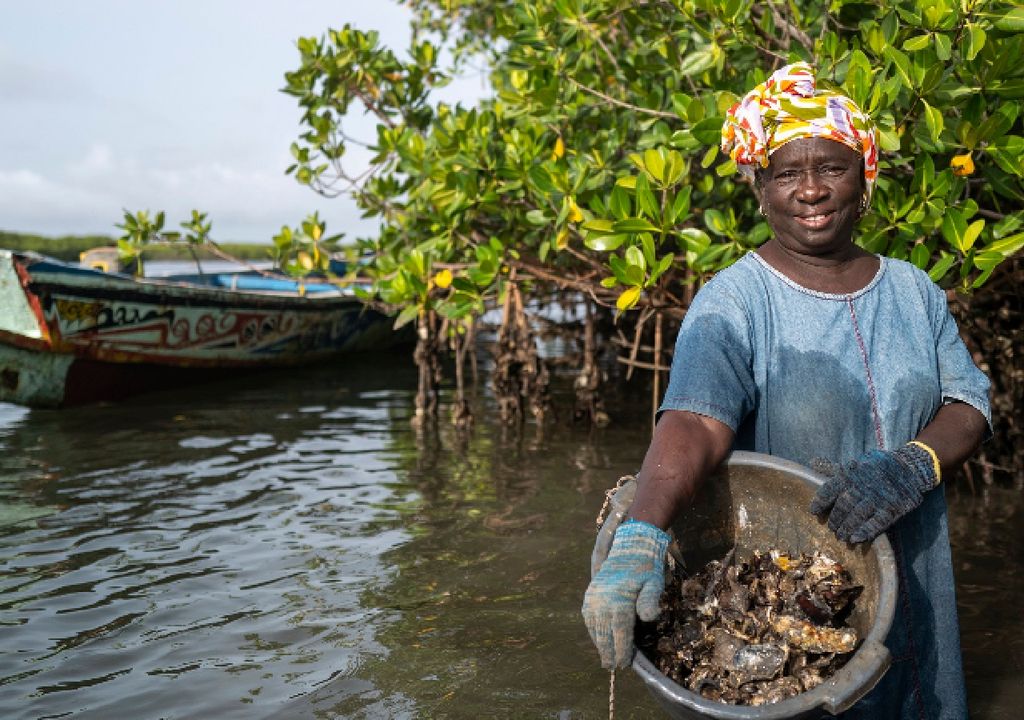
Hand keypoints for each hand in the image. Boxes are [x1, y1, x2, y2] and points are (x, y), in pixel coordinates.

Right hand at [582, 519, 669, 667]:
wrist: (629, 546)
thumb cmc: (645, 567)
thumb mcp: (654, 583)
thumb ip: (650, 601)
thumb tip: (649, 618)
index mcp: (619, 601)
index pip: (619, 634)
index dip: (622, 651)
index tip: (625, 664)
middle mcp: (602, 601)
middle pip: (604, 634)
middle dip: (608, 652)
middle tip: (612, 667)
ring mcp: (593, 597)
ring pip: (594, 627)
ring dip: (599, 643)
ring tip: (605, 657)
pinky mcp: (589, 594)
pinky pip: (588, 617)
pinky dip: (593, 630)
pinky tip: (598, 637)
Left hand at [810, 443, 938, 542]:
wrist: (909, 468)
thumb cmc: (876, 467)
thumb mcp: (855, 464)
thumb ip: (833, 468)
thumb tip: (812, 463)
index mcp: (851, 474)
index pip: (830, 489)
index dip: (820, 501)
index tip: (813, 511)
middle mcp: (862, 486)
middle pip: (843, 506)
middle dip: (835, 519)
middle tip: (832, 529)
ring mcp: (878, 498)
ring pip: (857, 516)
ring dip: (847, 528)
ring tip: (841, 536)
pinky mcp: (892, 508)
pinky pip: (877, 523)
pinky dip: (865, 532)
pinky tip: (856, 539)